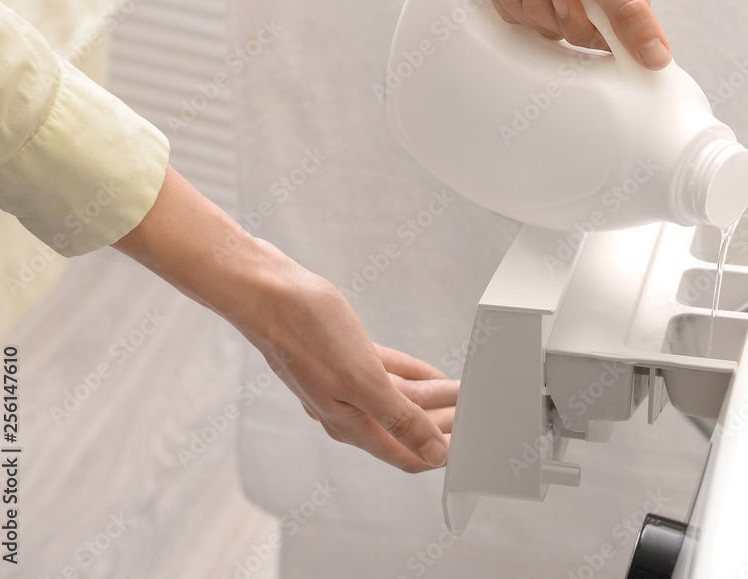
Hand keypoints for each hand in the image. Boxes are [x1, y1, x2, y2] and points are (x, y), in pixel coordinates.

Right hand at [257, 272, 457, 472]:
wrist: (268, 292)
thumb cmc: (306, 335)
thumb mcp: (362, 381)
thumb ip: (400, 418)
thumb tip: (434, 454)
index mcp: (351, 424)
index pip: (406, 454)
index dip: (440, 453)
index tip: (471, 445)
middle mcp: (347, 410)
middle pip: (406, 427)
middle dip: (444, 423)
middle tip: (479, 414)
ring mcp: (344, 383)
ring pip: (400, 398)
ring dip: (434, 397)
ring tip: (467, 393)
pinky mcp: (344, 356)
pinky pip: (388, 373)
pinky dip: (414, 375)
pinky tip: (435, 375)